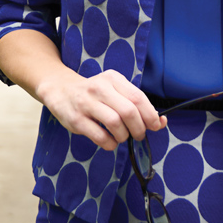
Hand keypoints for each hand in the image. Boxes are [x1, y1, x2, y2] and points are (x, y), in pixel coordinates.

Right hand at [36, 69, 166, 149]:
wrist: (61, 90)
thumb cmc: (94, 93)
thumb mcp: (114, 89)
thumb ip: (135, 104)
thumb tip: (160, 122)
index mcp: (112, 79)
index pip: (138, 97)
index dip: (150, 115)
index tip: (156, 125)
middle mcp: (99, 88)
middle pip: (128, 111)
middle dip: (139, 128)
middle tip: (139, 135)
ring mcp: (86, 104)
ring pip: (115, 123)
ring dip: (124, 136)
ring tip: (122, 137)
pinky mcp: (76, 120)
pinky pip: (100, 136)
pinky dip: (110, 143)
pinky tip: (110, 141)